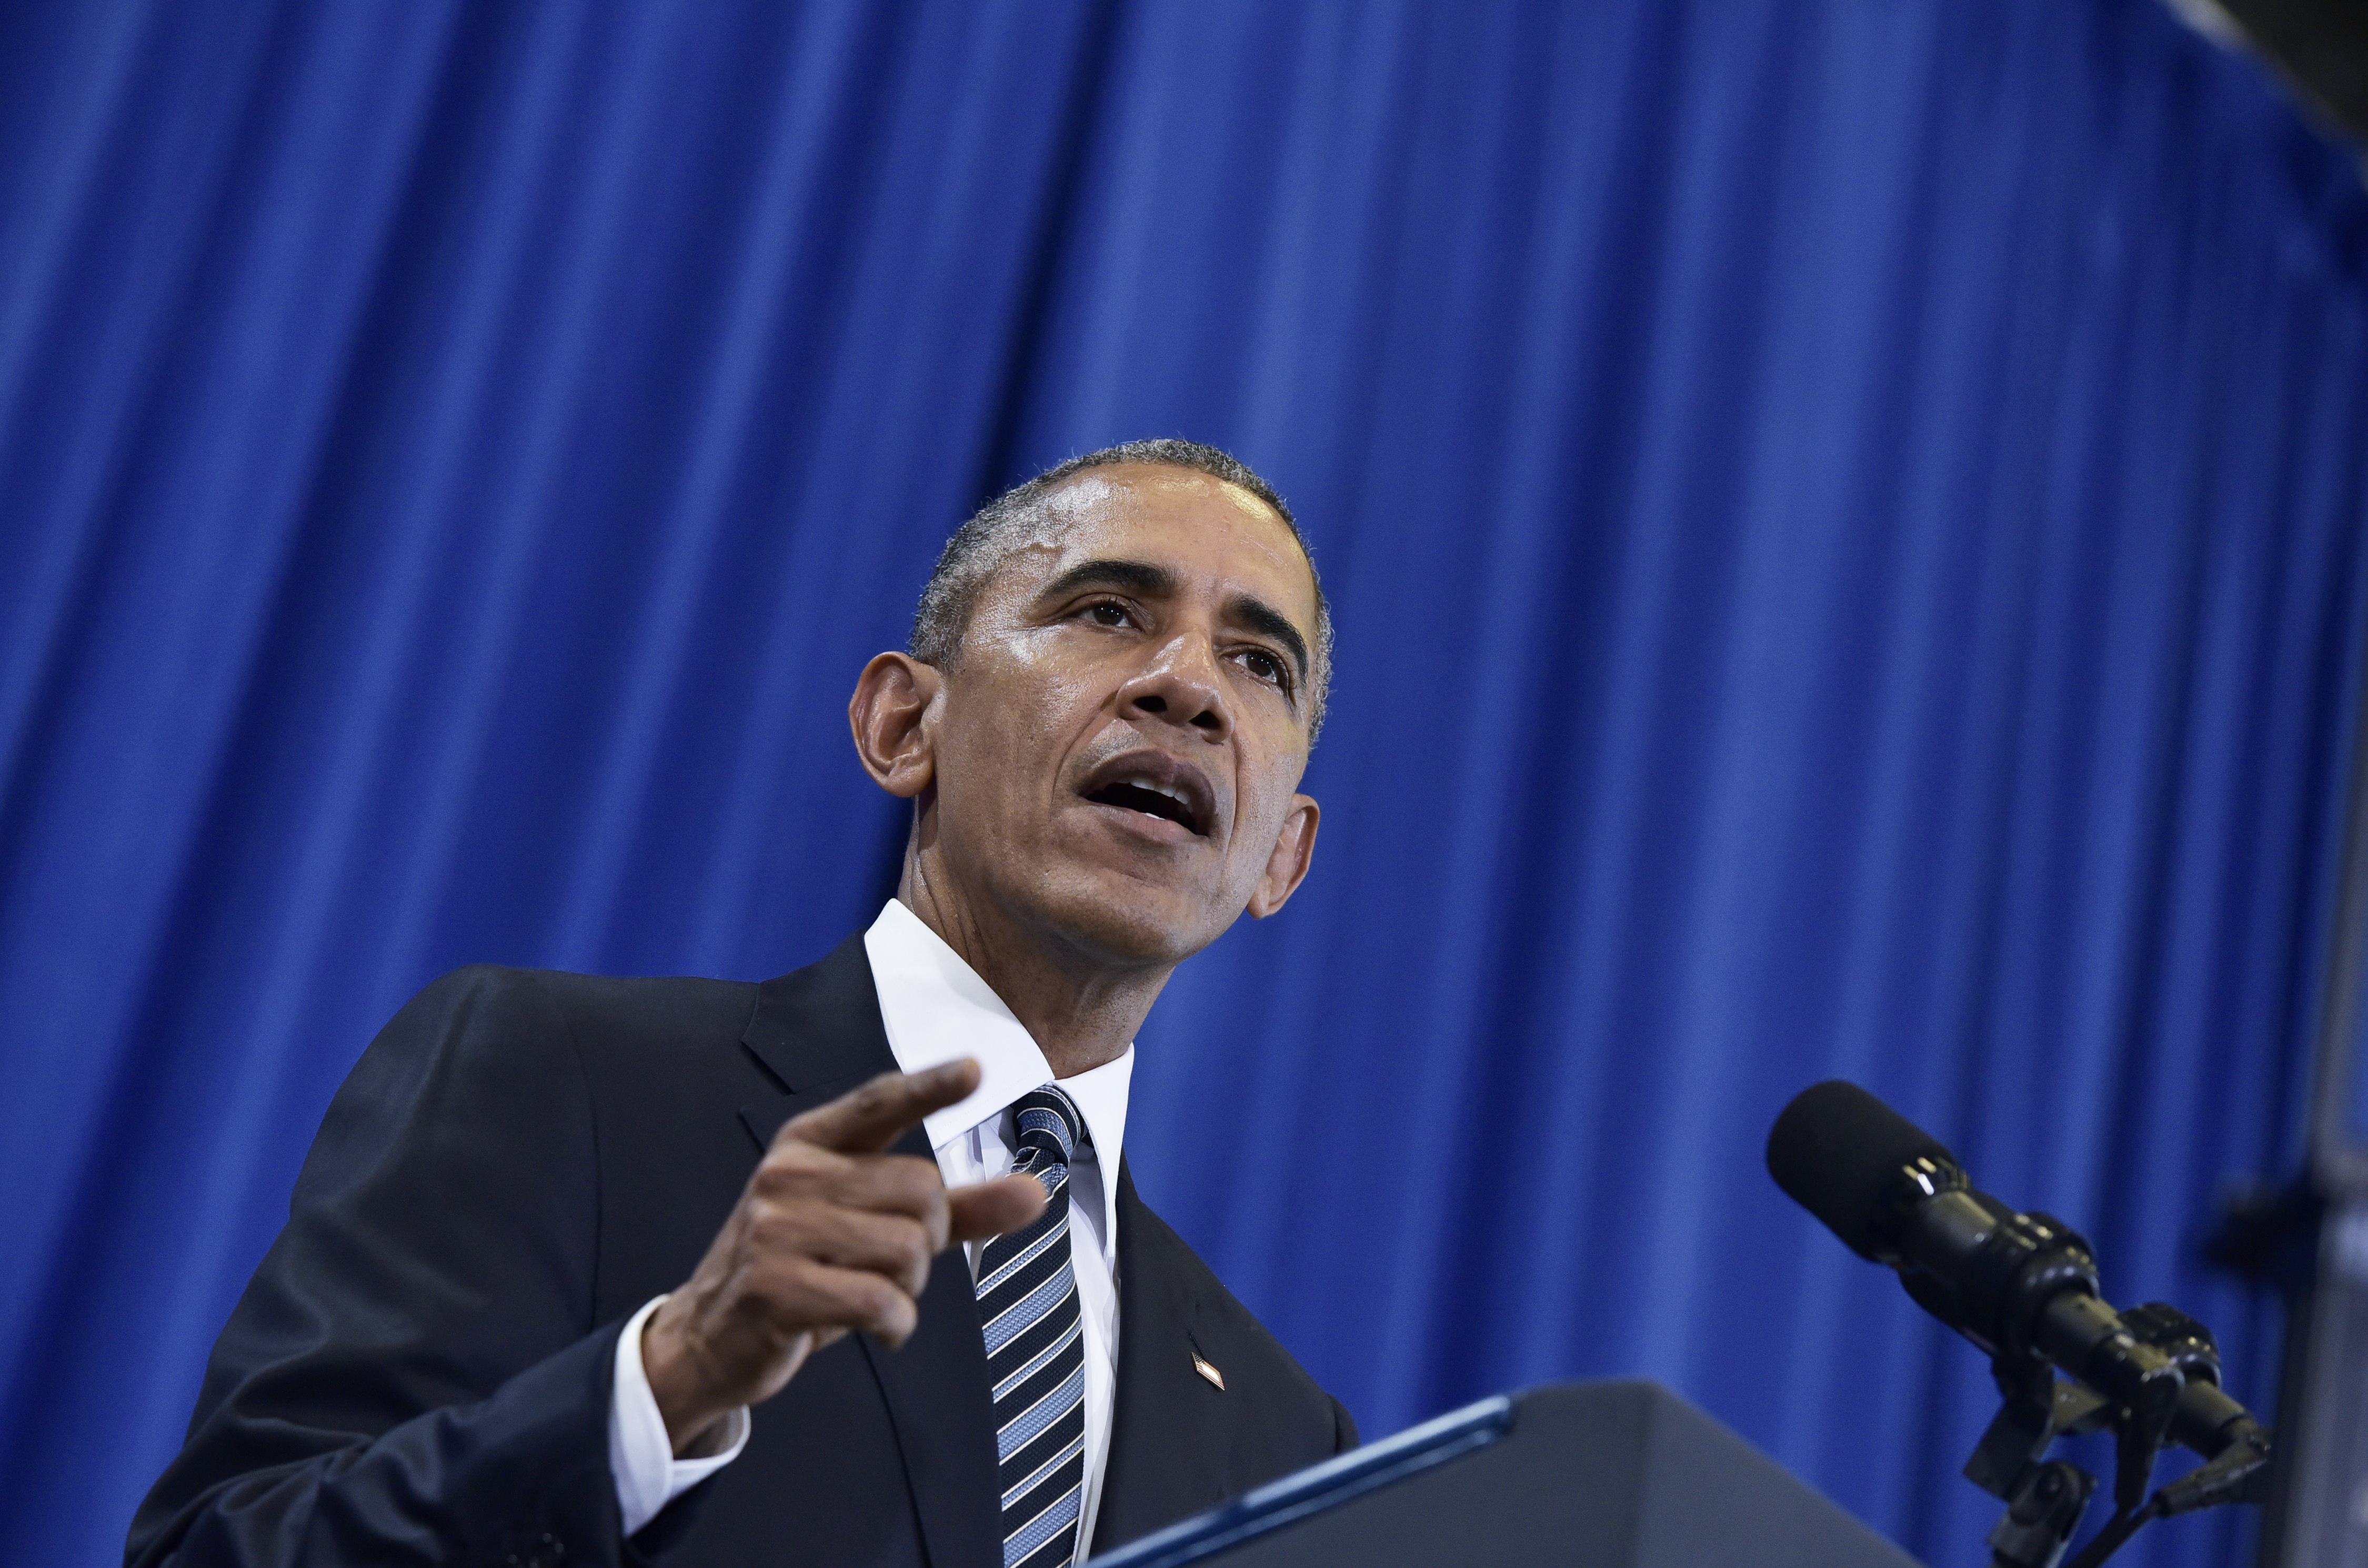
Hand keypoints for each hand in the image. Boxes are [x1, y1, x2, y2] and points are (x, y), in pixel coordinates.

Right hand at [642, 1059, 1046, 1455]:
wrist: (710, 1335)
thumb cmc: (806, 1269)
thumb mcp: (872, 1227)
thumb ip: (957, 1207)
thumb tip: (1036, 1193)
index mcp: (810, 1144)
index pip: (878, 1103)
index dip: (929, 1088)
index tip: (974, 1070)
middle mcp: (790, 1174)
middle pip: (922, 1192)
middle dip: (929, 1240)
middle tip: (889, 1266)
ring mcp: (776, 1228)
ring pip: (907, 1248)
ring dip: (910, 1287)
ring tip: (871, 1294)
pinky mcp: (773, 1286)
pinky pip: (879, 1300)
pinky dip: (895, 1323)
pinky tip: (875, 1327)